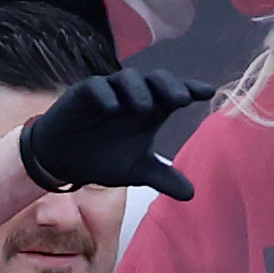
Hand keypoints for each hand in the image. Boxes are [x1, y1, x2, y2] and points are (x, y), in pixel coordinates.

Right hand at [17, 68, 213, 196]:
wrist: (65, 160)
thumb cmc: (104, 158)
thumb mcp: (137, 171)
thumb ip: (163, 178)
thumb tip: (191, 194)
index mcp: (151, 110)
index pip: (174, 93)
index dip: (191, 89)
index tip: (207, 92)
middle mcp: (133, 96)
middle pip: (156, 79)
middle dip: (169, 85)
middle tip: (181, 99)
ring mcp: (109, 92)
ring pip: (127, 78)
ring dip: (139, 90)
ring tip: (145, 109)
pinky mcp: (83, 93)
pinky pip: (96, 87)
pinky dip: (105, 94)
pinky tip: (112, 107)